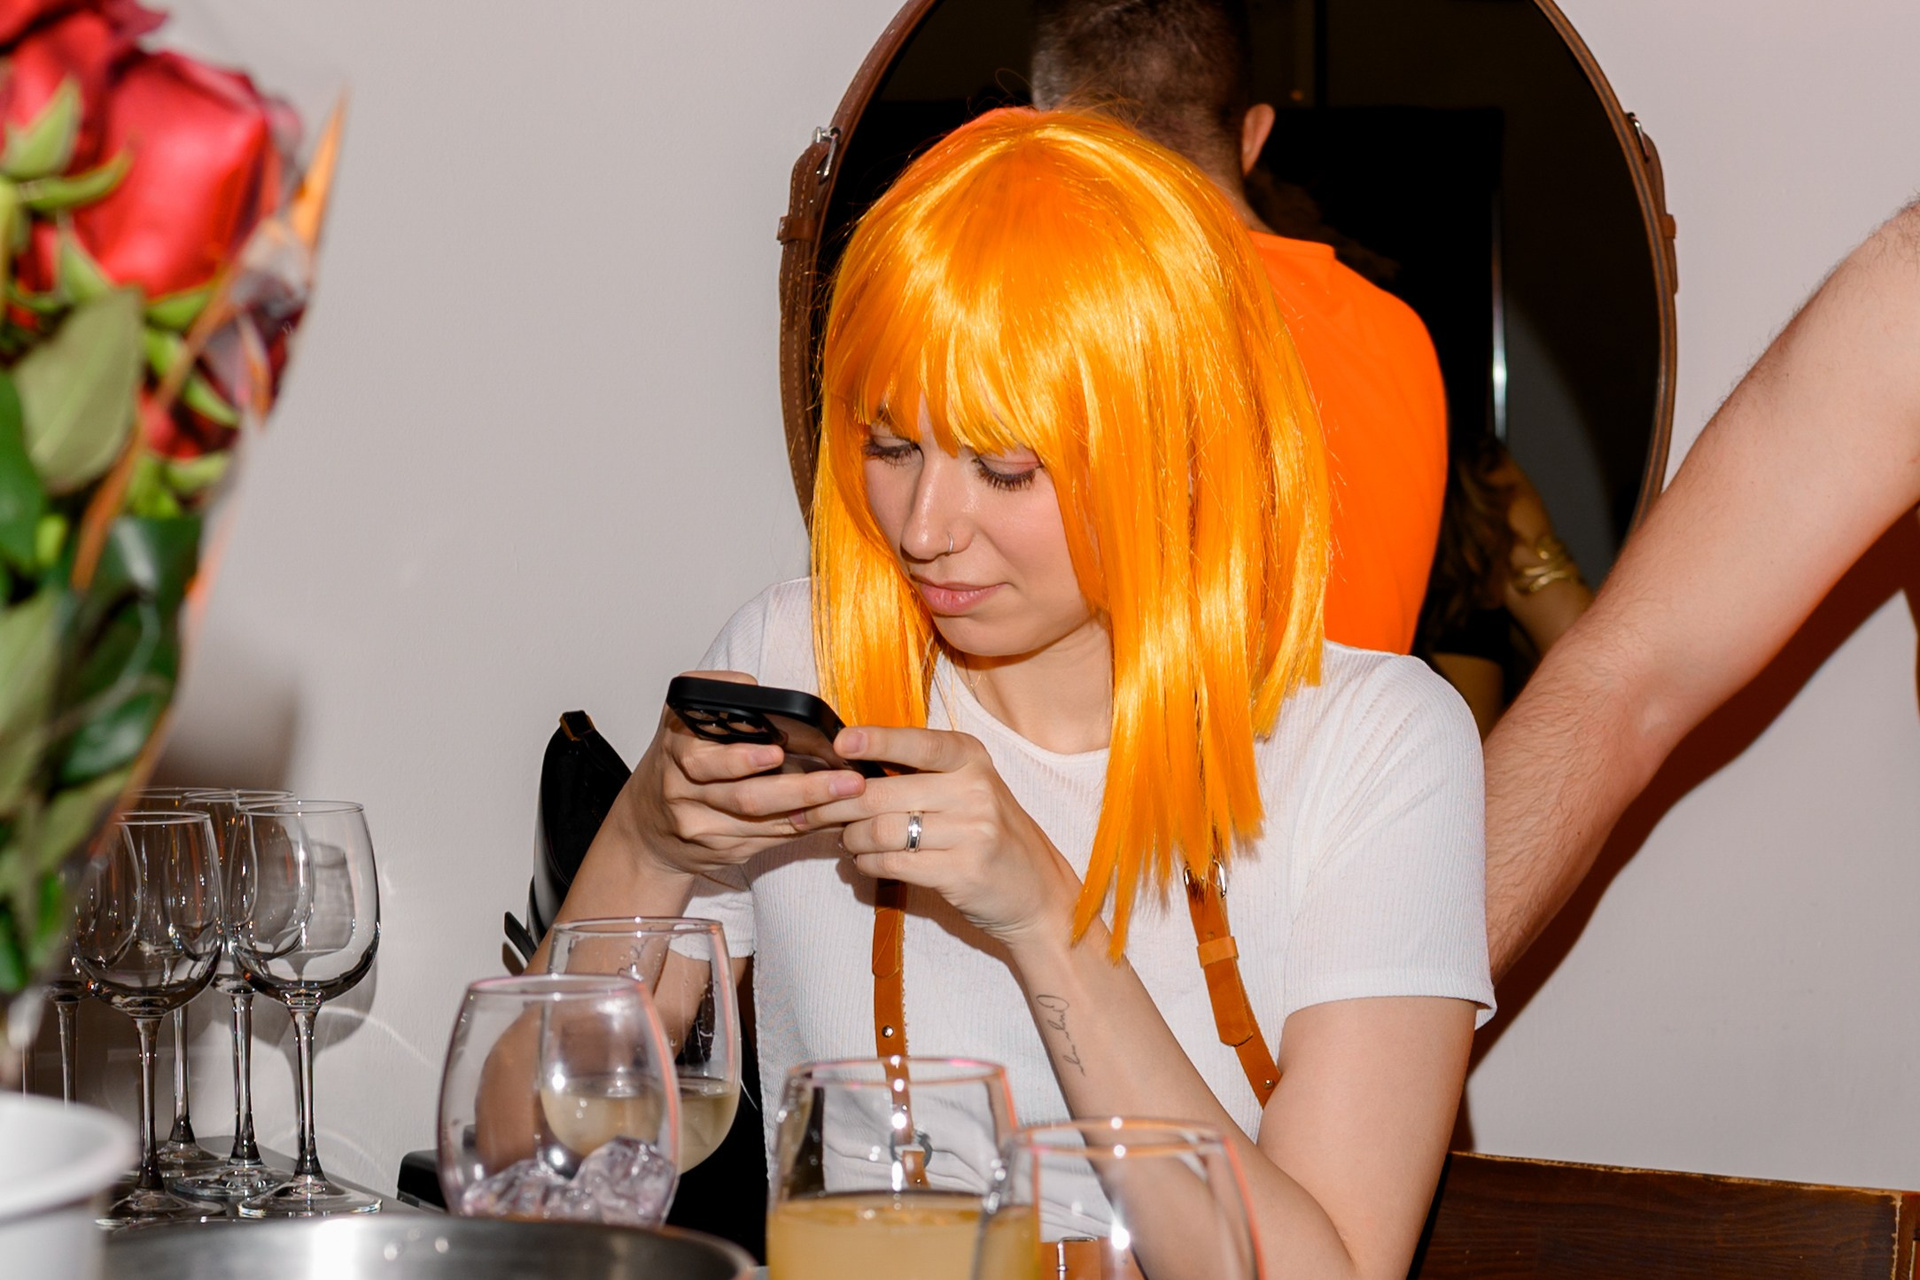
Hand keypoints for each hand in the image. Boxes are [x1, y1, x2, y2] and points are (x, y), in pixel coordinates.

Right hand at [629, 671, 869, 877]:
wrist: (647, 827)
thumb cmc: (679, 762)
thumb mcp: (687, 720)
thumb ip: (719, 700)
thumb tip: (761, 691)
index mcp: (676, 744)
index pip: (704, 753)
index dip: (742, 757)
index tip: (776, 751)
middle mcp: (682, 788)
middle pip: (744, 795)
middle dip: (800, 788)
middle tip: (843, 781)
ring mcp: (699, 825)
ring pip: (761, 821)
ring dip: (812, 809)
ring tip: (849, 795)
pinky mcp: (718, 849)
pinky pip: (768, 839)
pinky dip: (803, 826)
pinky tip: (833, 816)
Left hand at [792, 725, 1080, 948]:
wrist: (1037, 892)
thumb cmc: (990, 835)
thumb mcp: (969, 790)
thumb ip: (920, 775)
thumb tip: (848, 767)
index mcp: (971, 758)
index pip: (916, 742)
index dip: (874, 741)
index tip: (839, 743)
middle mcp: (974, 788)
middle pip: (882, 793)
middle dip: (836, 804)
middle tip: (811, 811)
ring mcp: (971, 830)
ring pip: (881, 830)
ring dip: (851, 839)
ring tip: (847, 841)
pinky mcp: (961, 871)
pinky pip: (893, 863)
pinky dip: (868, 863)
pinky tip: (867, 862)